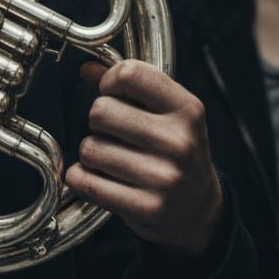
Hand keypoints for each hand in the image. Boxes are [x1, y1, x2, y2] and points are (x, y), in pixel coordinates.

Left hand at [65, 60, 223, 257]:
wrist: (198, 210)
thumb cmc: (173, 151)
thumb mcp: (164, 113)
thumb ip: (127, 86)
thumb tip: (86, 68)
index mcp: (187, 109)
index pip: (130, 73)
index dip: (110, 82)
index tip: (114, 95)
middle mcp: (179, 142)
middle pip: (100, 110)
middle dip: (98, 121)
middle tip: (115, 134)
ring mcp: (165, 178)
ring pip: (89, 147)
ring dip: (91, 153)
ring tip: (113, 160)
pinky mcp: (148, 208)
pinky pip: (85, 181)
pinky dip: (80, 178)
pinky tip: (100, 179)